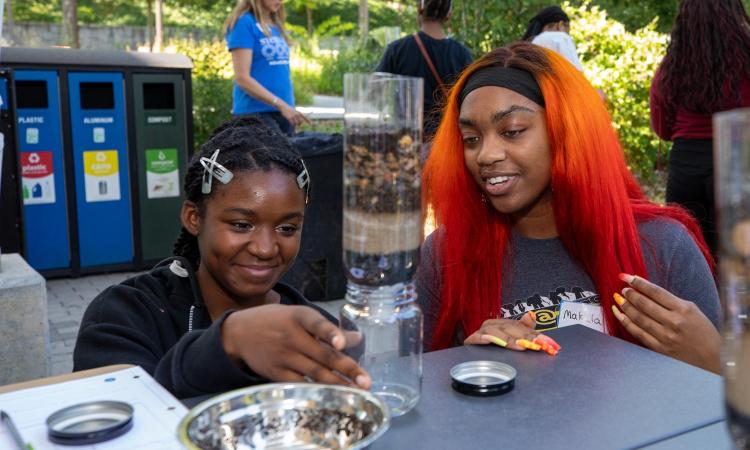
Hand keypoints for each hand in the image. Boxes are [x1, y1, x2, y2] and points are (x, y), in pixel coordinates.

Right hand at [221, 304, 370, 387]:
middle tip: (366, 380)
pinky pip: (300, 384)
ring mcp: (283, 356)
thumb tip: (357, 339)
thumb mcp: (299, 316)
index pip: (316, 324)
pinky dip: (317, 390)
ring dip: (338, 383)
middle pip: (323, 354)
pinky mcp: (276, 373)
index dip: (330, 333)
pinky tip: (333, 396)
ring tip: (357, 391)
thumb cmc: (277, 321)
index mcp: (299, 317)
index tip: (342, 343)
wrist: (239, 332)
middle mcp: (291, 336)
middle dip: (347, 368)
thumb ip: (327, 329)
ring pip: (315, 372)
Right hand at [279, 103, 310, 127]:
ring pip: (296, 123)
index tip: (312, 124)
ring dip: (295, 125)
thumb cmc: (289, 109)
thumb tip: (299, 123)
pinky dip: (292, 124)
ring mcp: (293, 116)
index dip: (308, 121)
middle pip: (300, 122)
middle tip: (298, 125)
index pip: (305, 117)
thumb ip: (298, 116)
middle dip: (300, 124)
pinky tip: (291, 123)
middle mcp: (297, 114)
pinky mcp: (289, 117)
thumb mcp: (295, 111)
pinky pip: (292, 123)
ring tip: (294, 125)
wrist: (284, 106)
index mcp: (299, 112)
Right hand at [464, 312, 559, 354]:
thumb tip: (531, 315)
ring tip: (521, 345)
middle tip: (538, 344)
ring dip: (508, 339)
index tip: (548, 343)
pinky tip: (492, 341)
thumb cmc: (493, 347)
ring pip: (496, 332)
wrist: (473, 358)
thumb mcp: (511, 338)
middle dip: (525, 336)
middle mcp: (492, 325)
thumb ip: (523, 328)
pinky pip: (478, 338)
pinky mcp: (471, 340)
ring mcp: (481, 332)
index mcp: (503, 324)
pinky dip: (485, 339)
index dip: (535, 334)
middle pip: (510, 328)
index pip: (521, 327)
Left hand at [612, 273, 720, 372]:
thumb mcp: (693, 311)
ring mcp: (665, 336)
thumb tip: (648, 292)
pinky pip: (638, 333)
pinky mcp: (660, 348)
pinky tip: (619, 314)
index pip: (655, 292)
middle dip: (630, 294)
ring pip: (639, 318)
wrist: (713, 359)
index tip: (627, 277)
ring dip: (625, 306)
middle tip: (623, 288)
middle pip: (644, 304)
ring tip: (619, 299)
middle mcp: (673, 322)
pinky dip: (626, 322)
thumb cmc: (704, 332)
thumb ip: (671, 302)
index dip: (639, 283)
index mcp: (683, 309)